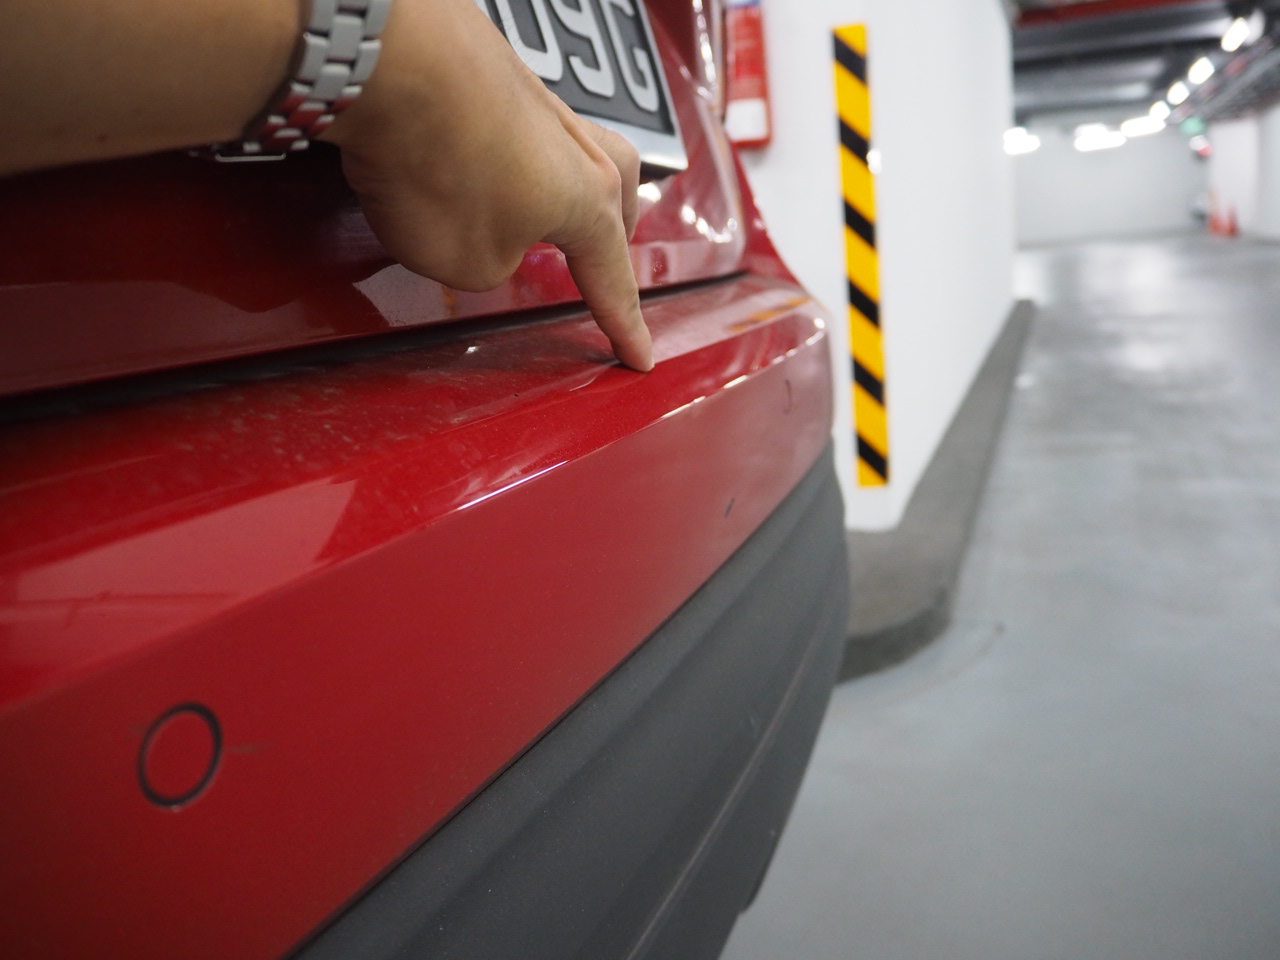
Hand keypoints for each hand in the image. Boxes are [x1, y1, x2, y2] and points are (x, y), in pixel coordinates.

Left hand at [321, 0, 652, 370]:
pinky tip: (480, 169)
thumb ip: (494, 267)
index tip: (639, 354)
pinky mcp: (493, 71)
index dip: (624, 324)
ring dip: (557, 196)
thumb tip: (492, 241)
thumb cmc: (437, 164)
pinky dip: (510, 161)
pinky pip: (518, 131)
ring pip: (571, 160)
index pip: (614, 278)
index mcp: (589, 202)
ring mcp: (537, 101)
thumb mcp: (468, 266)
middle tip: (594, 272)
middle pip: (612, 201)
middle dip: (608, 241)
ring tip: (533, 221)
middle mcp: (577, 146)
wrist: (388, 56)